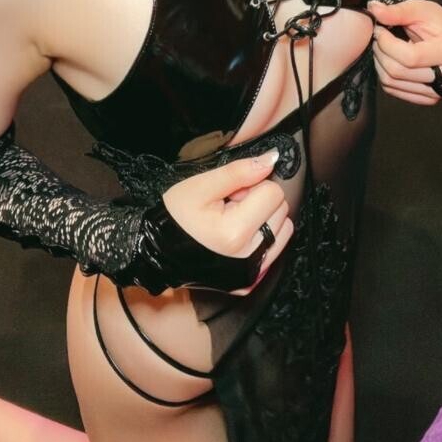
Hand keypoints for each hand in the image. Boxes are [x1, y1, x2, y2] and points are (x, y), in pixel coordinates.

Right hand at [162, 151, 293, 295]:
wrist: (157, 251)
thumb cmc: (176, 216)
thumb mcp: (202, 186)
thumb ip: (240, 171)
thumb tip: (272, 159)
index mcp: (236, 233)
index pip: (274, 192)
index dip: (251, 186)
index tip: (231, 193)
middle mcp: (249, 258)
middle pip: (281, 210)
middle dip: (258, 202)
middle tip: (229, 206)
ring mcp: (252, 274)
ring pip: (284, 229)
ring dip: (264, 219)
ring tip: (233, 221)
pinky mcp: (251, 282)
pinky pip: (275, 249)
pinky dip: (262, 238)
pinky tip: (237, 236)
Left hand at [367, 0, 441, 105]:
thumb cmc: (433, 22)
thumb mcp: (418, 9)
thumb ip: (396, 11)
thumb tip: (374, 9)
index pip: (410, 57)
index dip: (387, 44)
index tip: (379, 30)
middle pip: (398, 72)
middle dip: (380, 52)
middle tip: (378, 37)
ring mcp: (436, 90)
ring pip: (391, 82)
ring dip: (379, 63)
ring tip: (383, 47)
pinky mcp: (426, 98)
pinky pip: (393, 90)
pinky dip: (384, 74)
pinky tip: (388, 60)